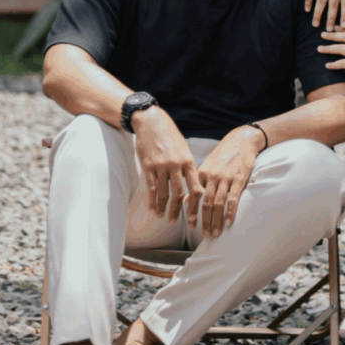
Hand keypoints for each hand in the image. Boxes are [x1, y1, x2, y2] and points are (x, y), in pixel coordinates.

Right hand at [132, 107, 202, 224]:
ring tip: (163, 217)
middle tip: (177, 222)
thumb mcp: (184, 150)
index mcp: (188, 161)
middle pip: (179, 194)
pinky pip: (150, 187)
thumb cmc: (170, 137)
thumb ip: (188, 168)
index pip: (196, 188)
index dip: (195, 205)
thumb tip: (196, 186)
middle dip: (178, 211)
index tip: (194, 217)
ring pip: (163, 192)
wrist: (152, 122)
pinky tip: (153, 209)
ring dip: (163, 207)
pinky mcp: (148, 166)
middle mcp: (176, 165)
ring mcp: (161, 165)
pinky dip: (151, 201)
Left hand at [195, 127, 263, 238]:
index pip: (193, 196)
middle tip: (205, 236)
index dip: (191, 211)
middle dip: (204, 221)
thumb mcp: (207, 166)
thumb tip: (183, 200)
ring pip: (218, 203)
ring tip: (216, 233)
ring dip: (217, 220)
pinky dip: (230, 212)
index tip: (190, 225)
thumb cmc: (223, 155)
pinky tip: (228, 222)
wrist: (241, 140)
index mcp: (202, 173)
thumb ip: (197, 183)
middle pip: (206, 203)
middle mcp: (212, 176)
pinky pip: (233, 198)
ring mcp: (225, 178)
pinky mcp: (239, 179)